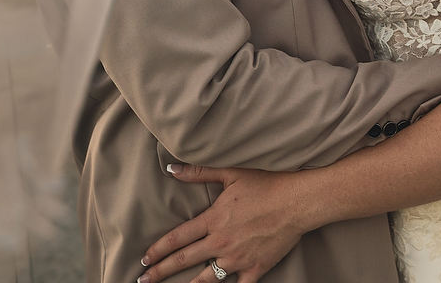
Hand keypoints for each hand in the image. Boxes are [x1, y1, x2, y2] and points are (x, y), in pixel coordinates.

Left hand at [139, 164, 304, 282]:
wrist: (296, 202)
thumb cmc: (266, 185)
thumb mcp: (231, 174)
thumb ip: (199, 172)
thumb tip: (172, 168)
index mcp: (213, 220)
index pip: (177, 238)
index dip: (157, 250)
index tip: (144, 259)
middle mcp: (220, 242)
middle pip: (183, 260)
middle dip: (160, 272)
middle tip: (144, 280)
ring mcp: (237, 258)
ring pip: (205, 279)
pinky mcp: (255, 269)